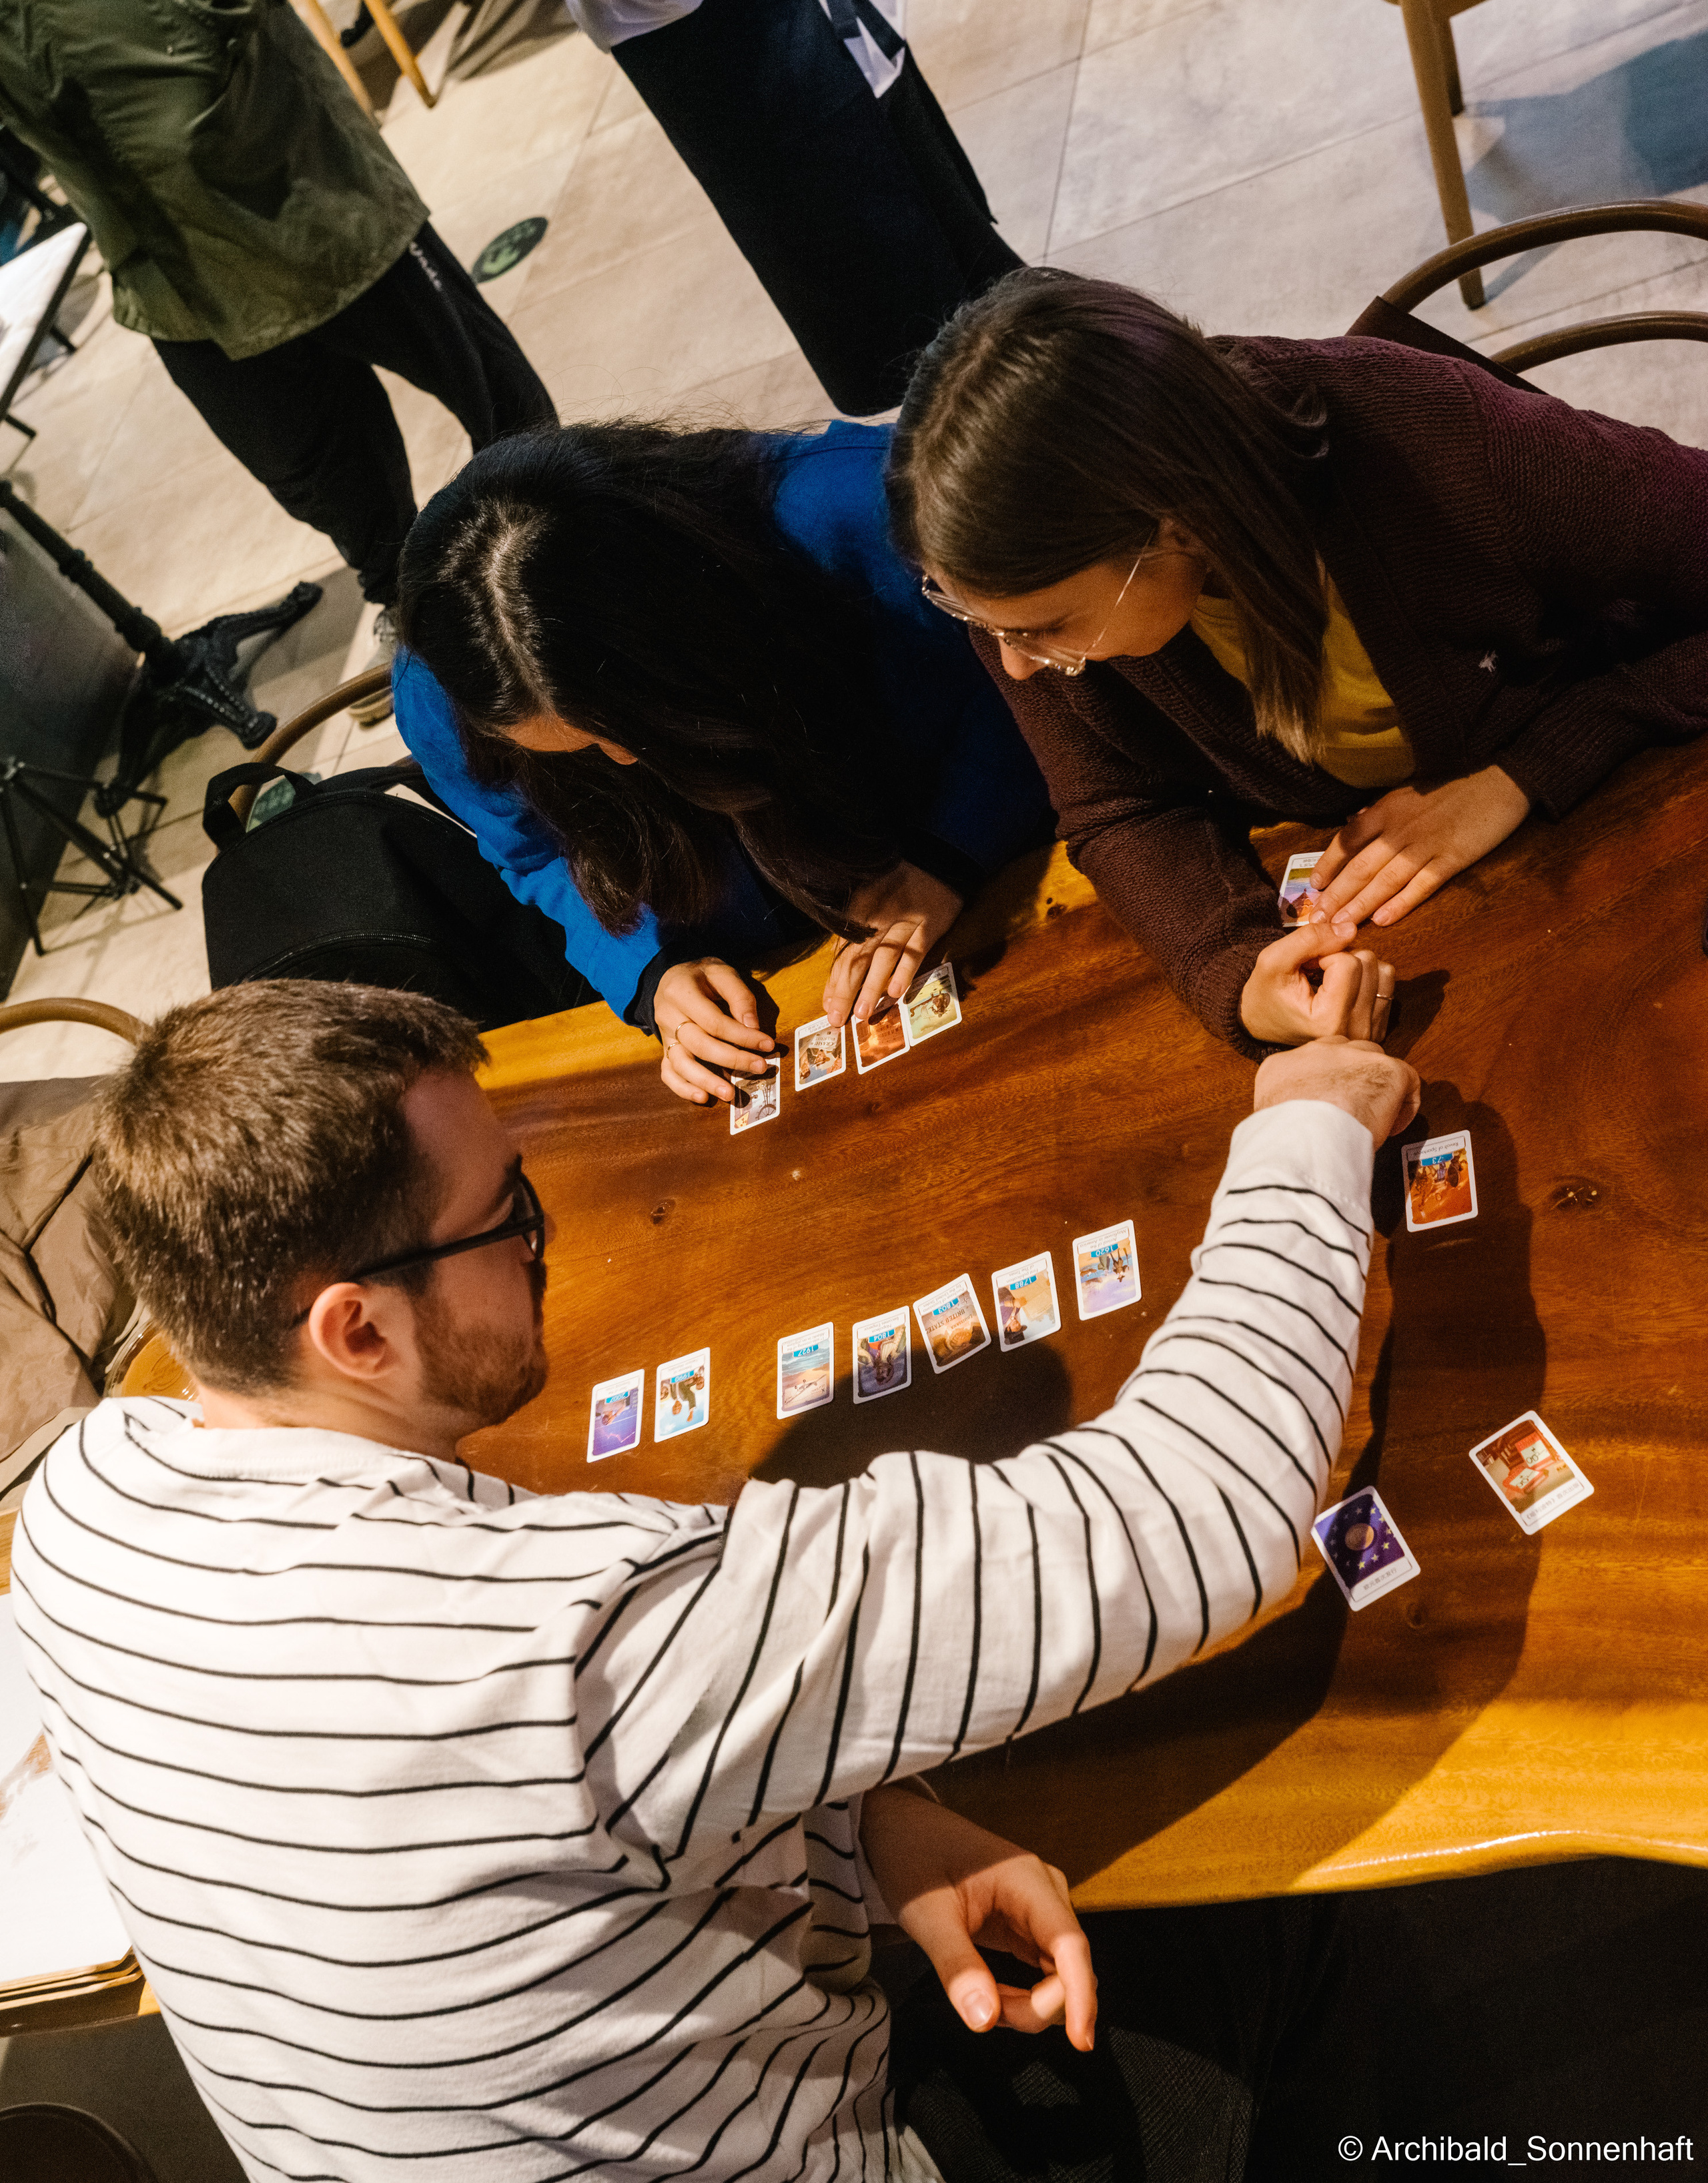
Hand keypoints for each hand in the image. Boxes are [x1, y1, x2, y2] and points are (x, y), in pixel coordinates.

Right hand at [655, 958, 775, 1105]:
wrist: (672, 979)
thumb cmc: (702, 976)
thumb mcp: (721, 972)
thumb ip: (739, 996)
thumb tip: (754, 1027)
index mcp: (681, 993)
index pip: (715, 1022)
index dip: (742, 1036)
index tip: (768, 1045)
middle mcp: (667, 1016)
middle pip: (700, 1045)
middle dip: (732, 1059)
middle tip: (759, 1068)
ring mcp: (663, 1036)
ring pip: (681, 1064)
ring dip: (706, 1081)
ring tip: (729, 1094)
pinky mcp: (664, 1050)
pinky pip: (668, 1073)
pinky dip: (683, 1088)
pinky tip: (703, 1098)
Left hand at [823, 862, 962, 1028]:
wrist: (938, 860)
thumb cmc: (899, 882)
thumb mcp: (870, 896)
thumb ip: (855, 928)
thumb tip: (837, 961)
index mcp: (859, 909)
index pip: (842, 951)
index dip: (833, 980)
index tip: (826, 1005)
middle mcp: (878, 917)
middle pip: (858, 959)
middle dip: (846, 991)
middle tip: (837, 1020)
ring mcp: (905, 921)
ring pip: (884, 958)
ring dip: (871, 988)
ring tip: (861, 1014)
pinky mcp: (930, 925)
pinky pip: (916, 951)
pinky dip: (905, 971)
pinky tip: (895, 992)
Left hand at [860, 1785, 1095, 2051]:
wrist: (897, 1826)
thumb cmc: (910, 1856)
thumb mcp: (925, 1914)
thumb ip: (956, 1966)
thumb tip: (986, 2021)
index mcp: (1027, 1879)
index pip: (1070, 1945)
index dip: (1081, 1996)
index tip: (1081, 2042)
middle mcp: (1043, 1891)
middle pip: (1070, 1965)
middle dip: (1039, 2005)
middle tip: (986, 2013)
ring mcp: (1038, 1906)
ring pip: (1060, 1972)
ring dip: (1031, 2002)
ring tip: (979, 1997)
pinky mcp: (1026, 1921)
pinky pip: (1043, 1967)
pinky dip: (1024, 1993)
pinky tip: (990, 1992)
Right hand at [1239, 916, 1395, 1046]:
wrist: (1266, 1023)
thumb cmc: (1266, 993)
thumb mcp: (1273, 960)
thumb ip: (1309, 939)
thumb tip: (1351, 928)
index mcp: (1327, 1021)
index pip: (1348, 963)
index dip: (1324, 955)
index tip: (1307, 970)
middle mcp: (1354, 1032)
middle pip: (1369, 964)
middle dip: (1342, 958)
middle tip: (1317, 975)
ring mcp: (1369, 1033)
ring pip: (1384, 971)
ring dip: (1357, 967)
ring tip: (1330, 982)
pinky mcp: (1378, 1029)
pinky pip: (1388, 984)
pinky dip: (1367, 978)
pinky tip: (1344, 990)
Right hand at [1253, 1034, 1420, 1144]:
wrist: (1305, 1135)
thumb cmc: (1283, 1138)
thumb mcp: (1266, 1120)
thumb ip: (1280, 1113)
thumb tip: (1290, 1129)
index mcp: (1283, 1065)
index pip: (1308, 1065)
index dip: (1322, 1085)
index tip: (1327, 1107)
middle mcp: (1317, 1053)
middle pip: (1343, 1054)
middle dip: (1351, 1077)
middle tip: (1352, 1109)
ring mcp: (1354, 1057)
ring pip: (1374, 1060)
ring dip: (1376, 1086)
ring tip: (1373, 1118)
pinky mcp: (1387, 1070)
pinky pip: (1407, 1081)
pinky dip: (1404, 1107)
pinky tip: (1391, 1128)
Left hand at [1307, 766, 1530, 928]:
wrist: (1500, 778)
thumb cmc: (1452, 786)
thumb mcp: (1409, 791)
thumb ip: (1381, 811)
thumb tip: (1355, 822)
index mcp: (1387, 809)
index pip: (1347, 839)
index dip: (1329, 864)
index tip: (1314, 886)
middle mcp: (1400, 828)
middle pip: (1361, 866)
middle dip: (1337, 894)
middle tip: (1319, 918)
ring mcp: (1426, 845)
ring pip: (1385, 880)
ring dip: (1361, 905)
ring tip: (1341, 925)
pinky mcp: (1452, 858)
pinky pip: (1421, 885)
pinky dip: (1401, 903)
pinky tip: (1383, 920)